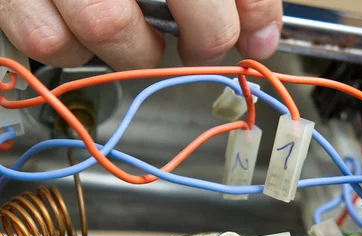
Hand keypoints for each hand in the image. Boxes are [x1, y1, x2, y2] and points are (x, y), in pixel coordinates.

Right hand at [0, 0, 282, 68]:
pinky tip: (84, 27)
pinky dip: (74, 48)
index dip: (252, 14)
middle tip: (199, 42)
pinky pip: (48, 40)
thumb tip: (261, 37)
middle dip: (204, 39)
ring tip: (139, 31)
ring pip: (108, 29)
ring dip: (136, 48)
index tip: (257, 38)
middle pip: (186, 9)